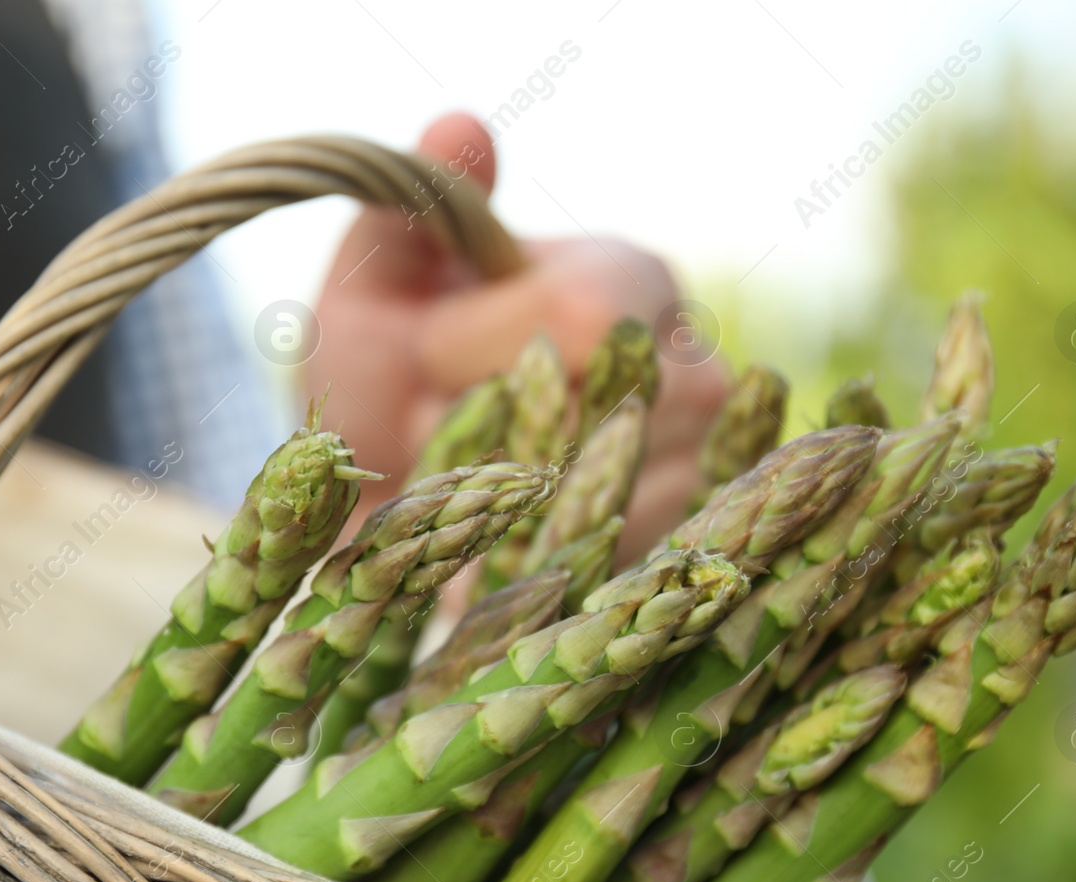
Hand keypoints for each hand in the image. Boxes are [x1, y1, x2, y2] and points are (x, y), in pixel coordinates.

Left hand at [307, 113, 726, 556]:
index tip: (417, 358)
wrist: (387, 492)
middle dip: (478, 435)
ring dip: (490, 501)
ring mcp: (696, 465)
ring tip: (450, 477)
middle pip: (602, 411)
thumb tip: (459, 128)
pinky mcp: (672, 546)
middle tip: (425, 428)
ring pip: (599, 496)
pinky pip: (599, 559)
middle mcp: (690, 365)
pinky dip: (520, 556)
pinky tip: (480, 536)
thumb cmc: (386, 372)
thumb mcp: (379, 282)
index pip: (582, 316)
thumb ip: (415, 206)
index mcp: (630, 277)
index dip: (476, 352)